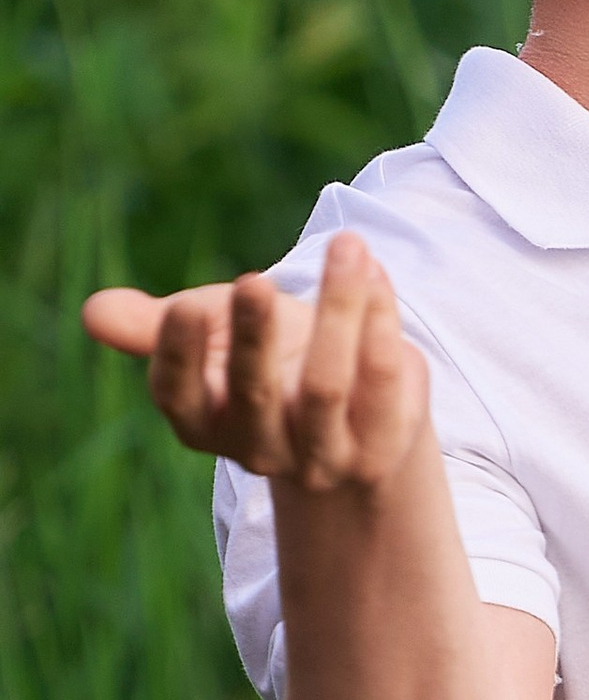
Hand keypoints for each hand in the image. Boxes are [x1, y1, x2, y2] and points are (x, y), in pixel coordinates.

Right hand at [82, 230, 429, 492]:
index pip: (181, 396)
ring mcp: (323, 454)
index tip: (185, 308)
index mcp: (205, 421)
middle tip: (253, 279)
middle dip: (252, 335)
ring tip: (346, 245)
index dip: (178, 355)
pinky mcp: (381, 444)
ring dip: (338, 308)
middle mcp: (261, 448)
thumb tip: (93, 313)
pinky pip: (384, 382)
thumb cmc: (266, 357)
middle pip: (255, 393)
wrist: (354, 414)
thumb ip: (159, 324)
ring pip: (326, 385)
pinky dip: (382, 322)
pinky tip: (377, 274)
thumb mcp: (213, 334)